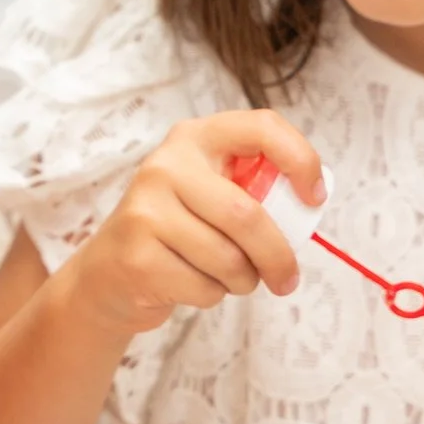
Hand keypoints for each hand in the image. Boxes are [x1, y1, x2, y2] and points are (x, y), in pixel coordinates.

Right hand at [52, 110, 324, 339]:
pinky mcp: (137, 253)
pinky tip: (189, 282)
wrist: (109, 272)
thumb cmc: (179, 231)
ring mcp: (145, 208)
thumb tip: (305, 209)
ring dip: (242, 281)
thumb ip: (252, 192)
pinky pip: (204, 287)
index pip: (260, 128)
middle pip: (247, 215)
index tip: (315, 197)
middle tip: (287, 279)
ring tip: (225, 276)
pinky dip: (211, 296)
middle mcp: (165, 165)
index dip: (300, 159)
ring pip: (229, 259)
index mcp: (194, 138)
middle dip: (277, 257)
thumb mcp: (211, 195)